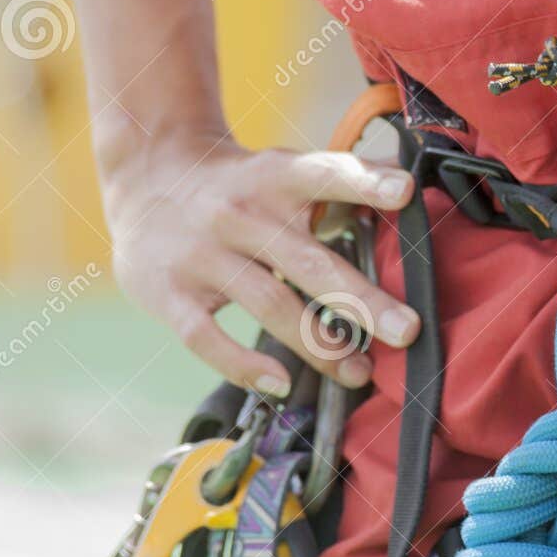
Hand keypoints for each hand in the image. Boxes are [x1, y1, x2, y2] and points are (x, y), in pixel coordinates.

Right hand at [99, 132, 418, 394]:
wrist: (145, 175)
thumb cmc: (241, 186)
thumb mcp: (283, 172)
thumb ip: (338, 188)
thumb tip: (411, 191)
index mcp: (275, 177)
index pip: (323, 174)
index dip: (364, 181)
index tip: (406, 191)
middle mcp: (239, 213)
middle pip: (308, 260)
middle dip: (362, 300)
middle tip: (408, 331)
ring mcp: (201, 253)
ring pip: (267, 303)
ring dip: (319, 345)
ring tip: (360, 371)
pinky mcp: (168, 291)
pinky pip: (206, 337)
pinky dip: (243, 365)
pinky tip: (281, 383)